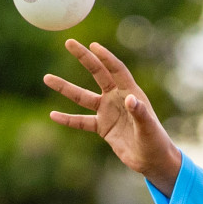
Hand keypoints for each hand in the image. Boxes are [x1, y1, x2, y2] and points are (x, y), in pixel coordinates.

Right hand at [44, 40, 181, 194]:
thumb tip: (130, 99)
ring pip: (83, 97)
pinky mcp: (102, 127)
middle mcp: (117, 98)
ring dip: (65, 88)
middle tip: (69, 42)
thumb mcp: (148, 128)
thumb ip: (140, 113)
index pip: (117, 70)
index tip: (93, 45)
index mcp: (131, 93)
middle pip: (98, 74)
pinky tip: (53, 115)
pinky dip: (67, 119)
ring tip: (47, 78)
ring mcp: (108, 112)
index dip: (106, 57)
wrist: (152, 160)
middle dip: (84, 58)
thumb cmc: (155, 141)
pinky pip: (81, 121)